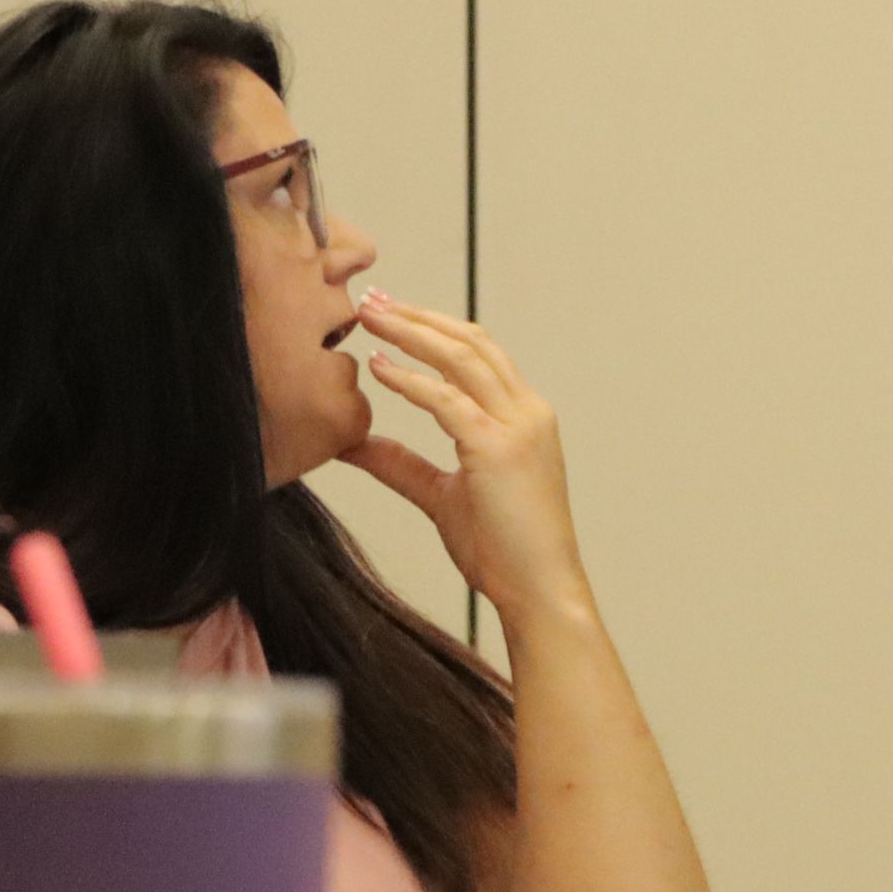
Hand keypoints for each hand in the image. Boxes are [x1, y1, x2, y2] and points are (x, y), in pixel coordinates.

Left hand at [341, 293, 592, 629]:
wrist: (539, 591)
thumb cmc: (502, 551)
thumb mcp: (442, 496)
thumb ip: (402, 465)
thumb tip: (353, 444)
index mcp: (525, 417)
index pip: (479, 353)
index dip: (434, 328)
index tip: (391, 316)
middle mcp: (528, 412)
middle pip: (471, 341)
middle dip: (418, 316)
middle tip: (372, 299)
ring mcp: (517, 427)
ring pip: (461, 357)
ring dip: (411, 332)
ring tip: (369, 316)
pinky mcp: (497, 448)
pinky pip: (446, 400)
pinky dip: (410, 380)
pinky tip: (379, 369)